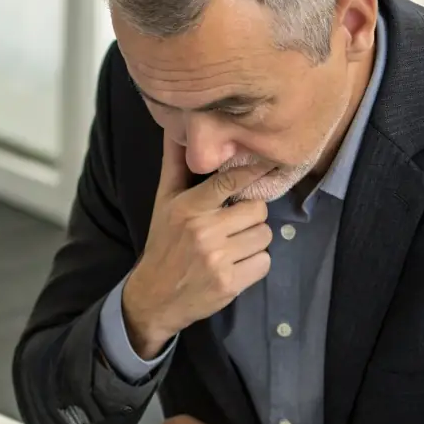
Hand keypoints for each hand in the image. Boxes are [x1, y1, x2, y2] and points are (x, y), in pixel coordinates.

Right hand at [121, 133, 272, 357]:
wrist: (154, 297)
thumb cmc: (163, 243)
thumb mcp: (164, 202)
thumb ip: (174, 164)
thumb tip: (175, 127)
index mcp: (188, 207)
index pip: (231, 180)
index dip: (255, 171)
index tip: (270, 165)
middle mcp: (203, 231)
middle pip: (258, 209)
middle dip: (250, 217)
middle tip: (233, 225)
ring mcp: (217, 259)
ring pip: (264, 236)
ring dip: (254, 241)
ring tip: (232, 246)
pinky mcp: (229, 284)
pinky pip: (264, 262)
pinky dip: (254, 264)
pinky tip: (235, 265)